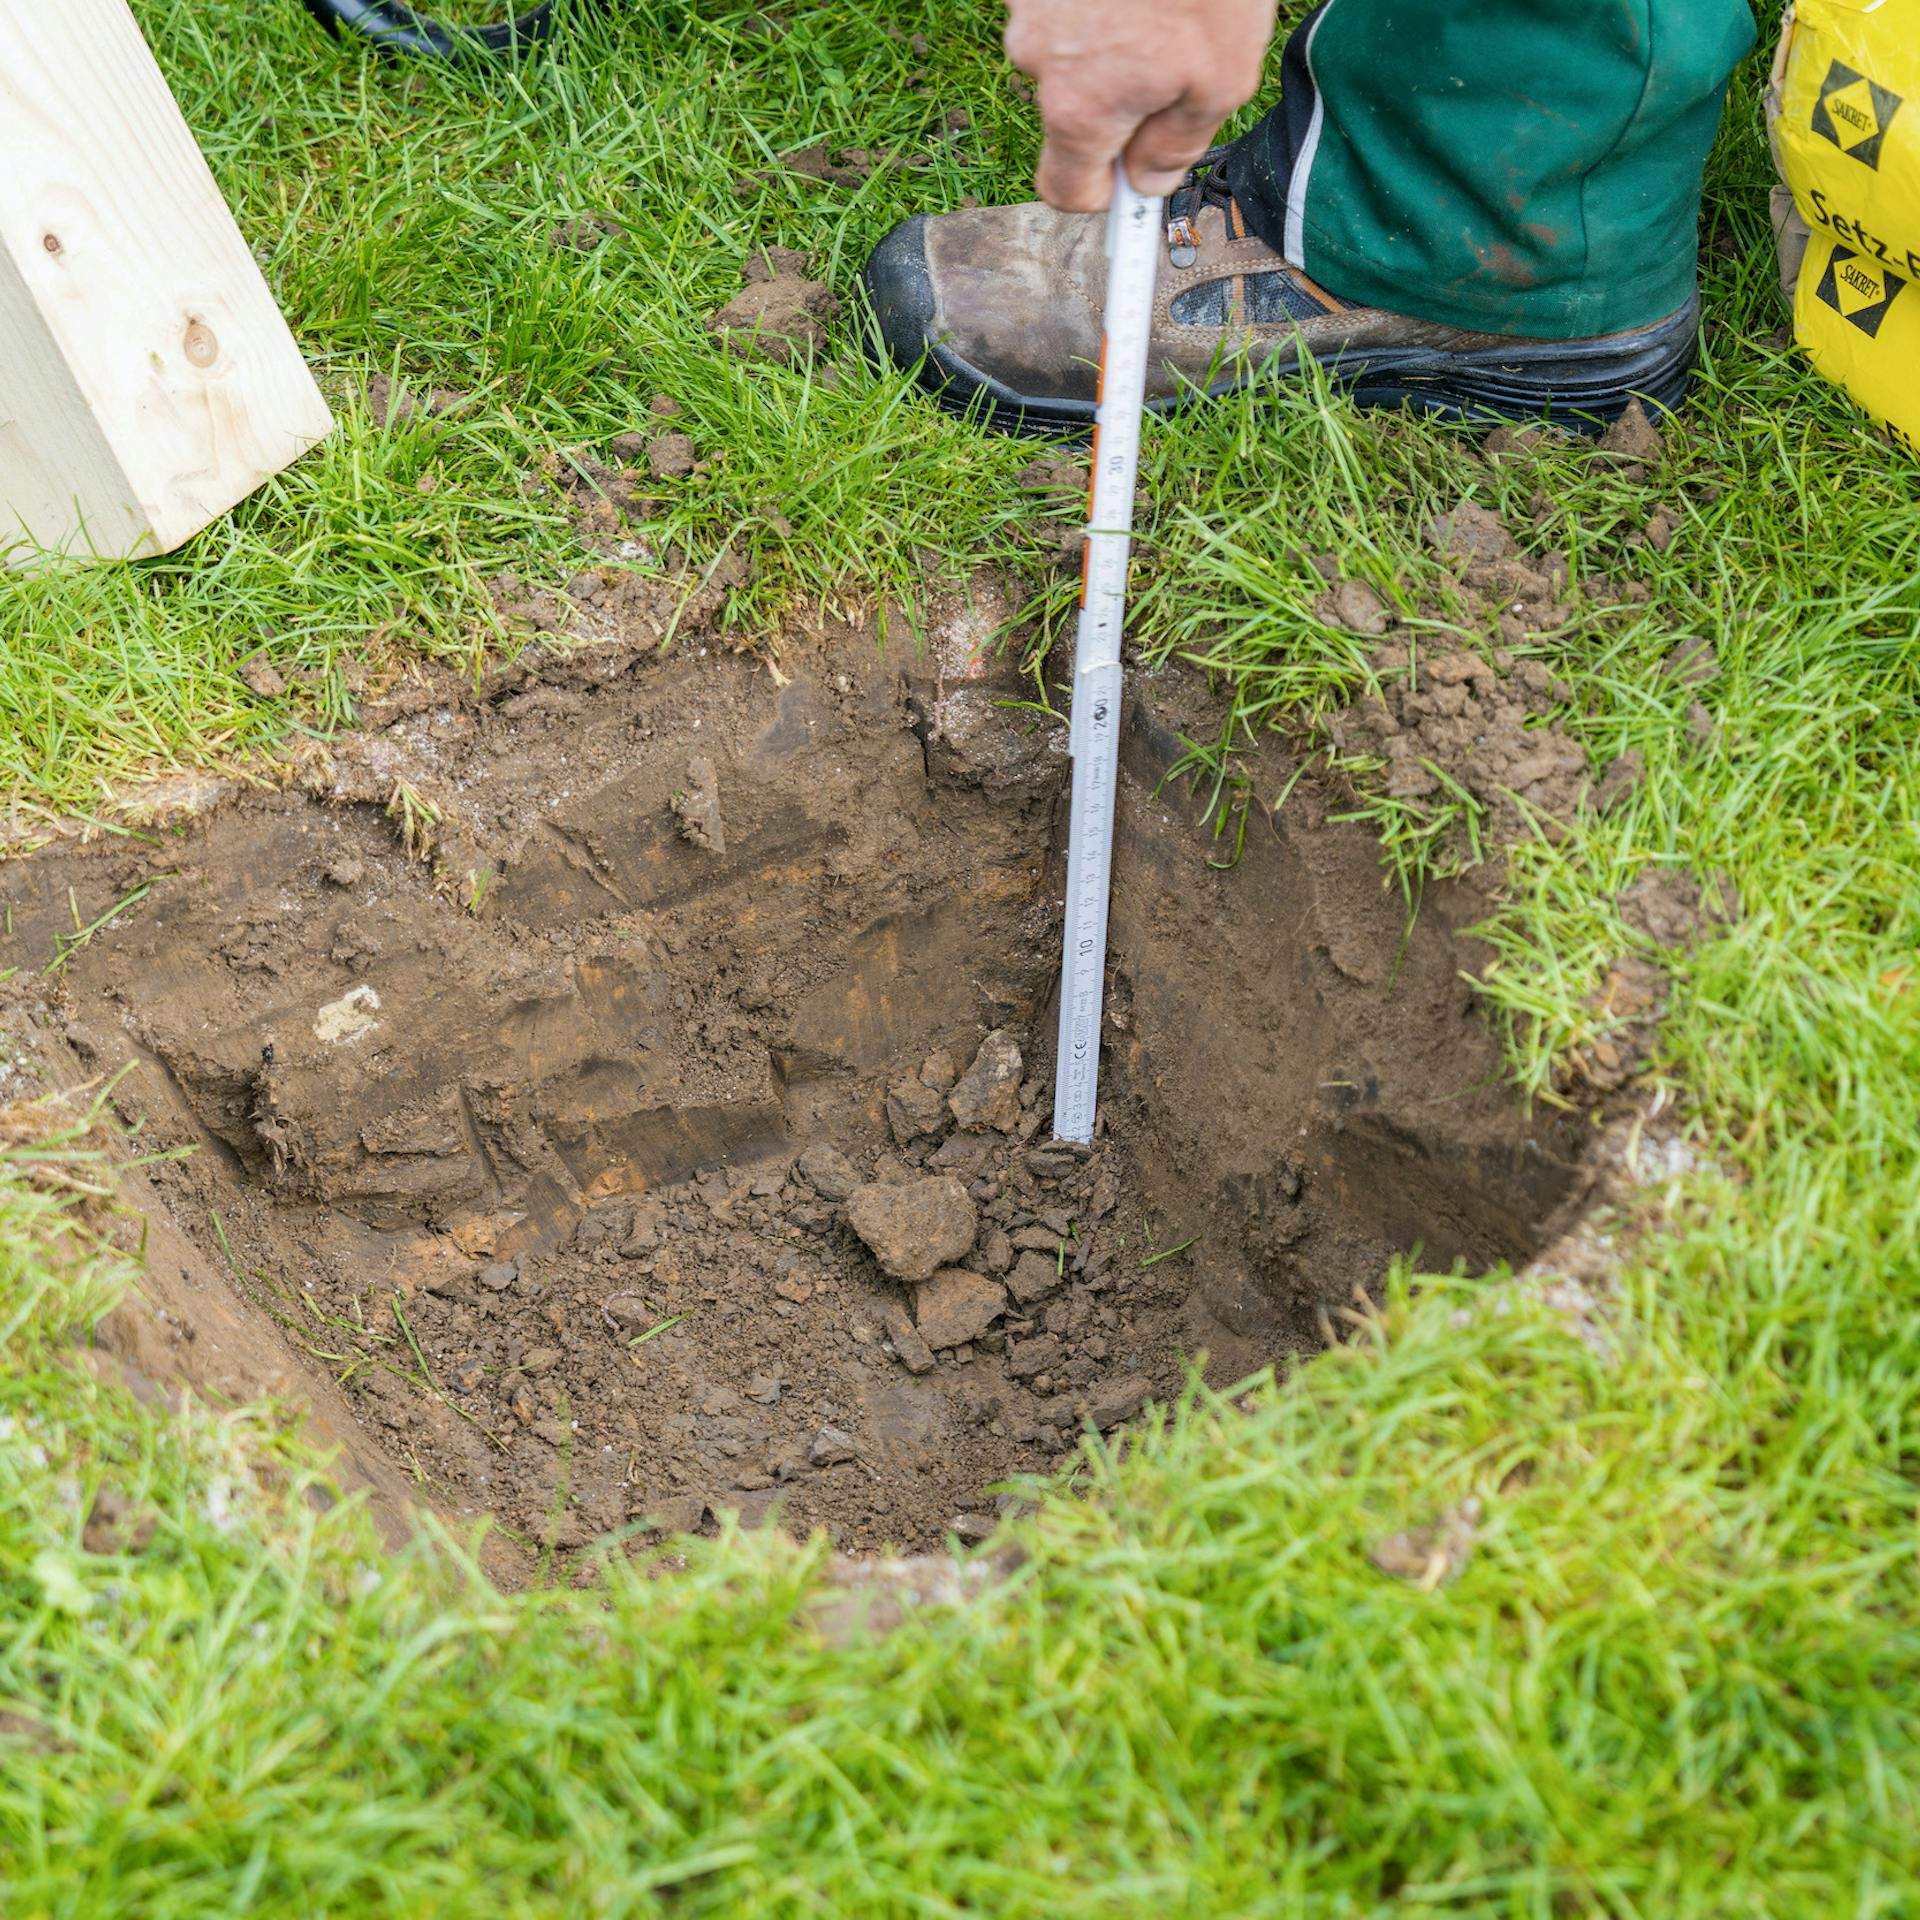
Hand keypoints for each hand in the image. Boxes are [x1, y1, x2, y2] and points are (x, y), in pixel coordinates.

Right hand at [1004, 0, 1277, 211]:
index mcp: (1079, 110)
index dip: (1105, 196)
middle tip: (1174, 59)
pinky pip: (1063, 6)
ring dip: (1106, 44)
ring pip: (1067, 54)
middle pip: (1070, 117)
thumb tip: (1150, 182)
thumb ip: (1179, 146)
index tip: (1130, 190)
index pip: (1066, 193)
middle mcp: (1036, 61)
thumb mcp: (1222, 79)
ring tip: (1161, 1)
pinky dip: (1094, 2)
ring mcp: (1027, 7)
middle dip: (1115, 104)